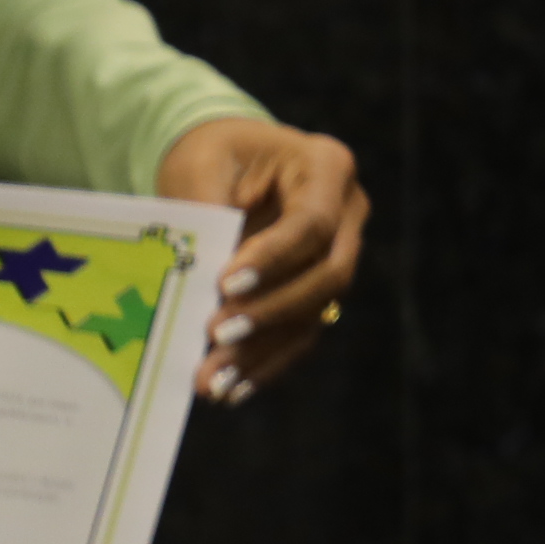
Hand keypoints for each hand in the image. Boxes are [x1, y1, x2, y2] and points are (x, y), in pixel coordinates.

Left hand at [152, 116, 369, 405]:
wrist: (228, 163)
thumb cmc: (213, 155)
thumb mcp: (200, 165)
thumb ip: (204, 211)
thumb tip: (197, 276)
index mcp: (327, 167)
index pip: (312, 222)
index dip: (274, 258)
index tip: (224, 285)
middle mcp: (348, 211)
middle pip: (329, 273)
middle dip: (273, 311)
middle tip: (217, 336)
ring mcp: (340, 252)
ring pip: (318, 311)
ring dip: (266, 350)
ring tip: (214, 382)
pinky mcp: (319, 287)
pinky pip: (303, 331)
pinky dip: (269, 363)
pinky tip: (232, 388)